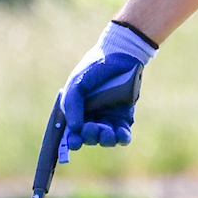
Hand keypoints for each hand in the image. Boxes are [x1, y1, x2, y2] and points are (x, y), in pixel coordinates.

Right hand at [57, 20, 155, 160]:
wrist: (120, 55)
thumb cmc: (94, 68)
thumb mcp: (77, 85)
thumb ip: (72, 106)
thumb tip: (74, 129)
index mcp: (77, 111)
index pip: (72, 132)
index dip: (72, 141)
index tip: (74, 143)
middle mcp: (92, 118)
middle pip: (89, 138)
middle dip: (89, 137)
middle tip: (91, 128)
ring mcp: (109, 119)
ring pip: (105, 139)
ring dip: (104, 140)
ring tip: (106, 132)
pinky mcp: (125, 118)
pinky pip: (123, 135)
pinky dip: (121, 138)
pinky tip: (119, 134)